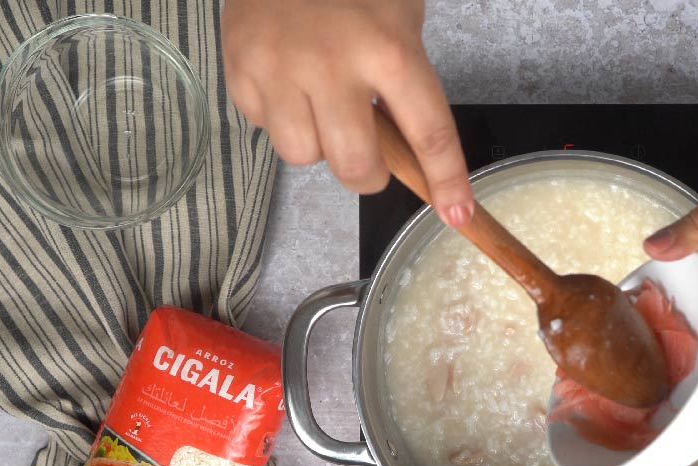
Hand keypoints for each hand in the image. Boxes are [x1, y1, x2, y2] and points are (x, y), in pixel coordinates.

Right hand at [221, 0, 473, 227]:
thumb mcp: (401, 19)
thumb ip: (409, 85)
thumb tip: (415, 155)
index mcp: (390, 51)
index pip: (429, 134)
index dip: (447, 181)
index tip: (457, 214)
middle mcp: (334, 66)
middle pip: (355, 166)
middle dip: (368, 173)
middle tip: (369, 156)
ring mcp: (279, 69)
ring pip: (303, 156)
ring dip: (318, 144)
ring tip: (320, 105)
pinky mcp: (239, 70)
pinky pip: (264, 128)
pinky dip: (280, 118)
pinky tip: (287, 82)